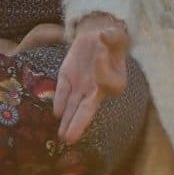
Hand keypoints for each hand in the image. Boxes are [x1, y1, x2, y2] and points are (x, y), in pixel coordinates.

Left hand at [53, 15, 128, 146]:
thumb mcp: (116, 35)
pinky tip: (56, 113)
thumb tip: (105, 35)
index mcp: (115, 81)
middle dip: (78, 123)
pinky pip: (62, 91)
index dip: (103, 70)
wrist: (95, 37)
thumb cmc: (111, 40)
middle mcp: (97, 89)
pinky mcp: (67, 78)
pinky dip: (59, 100)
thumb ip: (114, 36)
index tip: (100, 55)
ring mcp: (81, 87)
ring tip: (62, 137)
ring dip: (67, 120)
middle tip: (70, 139)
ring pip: (73, 106)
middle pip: (88, 109)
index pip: (108, 83)